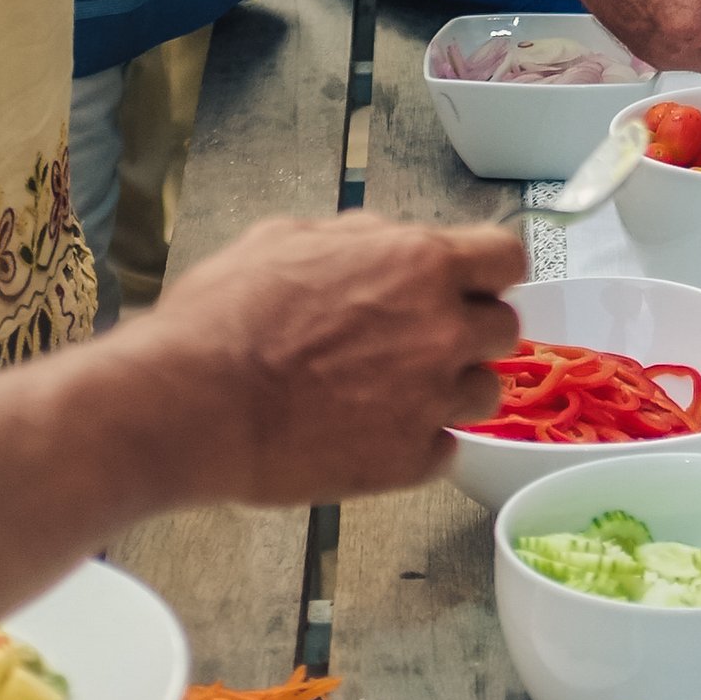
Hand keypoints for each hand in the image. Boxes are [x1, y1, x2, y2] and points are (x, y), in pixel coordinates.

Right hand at [138, 214, 523, 504]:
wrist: (194, 403)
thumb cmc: (226, 317)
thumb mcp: (286, 241)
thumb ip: (358, 238)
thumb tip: (386, 240)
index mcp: (420, 266)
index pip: (507, 258)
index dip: (488, 272)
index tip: (469, 284)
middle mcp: (442, 332)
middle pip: (504, 329)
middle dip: (468, 331)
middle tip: (419, 341)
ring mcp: (432, 401)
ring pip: (484, 393)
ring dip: (451, 389)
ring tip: (391, 392)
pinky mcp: (411, 460)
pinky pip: (444, 450)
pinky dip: (417, 443)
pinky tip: (370, 432)